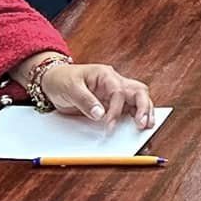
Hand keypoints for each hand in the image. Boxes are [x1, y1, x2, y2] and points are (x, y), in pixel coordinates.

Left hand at [36, 60, 155, 129]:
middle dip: (143, 107)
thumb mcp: (70, 88)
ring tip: (147, 125)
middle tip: (142, 124)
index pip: (118, 92)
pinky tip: (140, 124)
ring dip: (145, 111)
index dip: (116, 110)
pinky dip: (137, 114)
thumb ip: (85, 100)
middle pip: (137, 91)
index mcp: (105, 74)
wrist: (53, 80)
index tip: (108, 125)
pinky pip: (130, 106)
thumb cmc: (62, 80)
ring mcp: (115, 92)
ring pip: (138, 98)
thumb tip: (100, 114)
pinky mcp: (113, 102)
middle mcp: (114, 82)